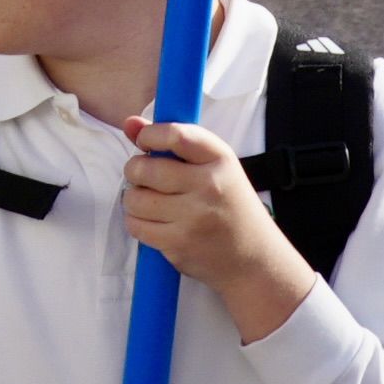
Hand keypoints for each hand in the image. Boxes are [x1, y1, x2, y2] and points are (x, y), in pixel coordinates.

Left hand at [115, 115, 314, 342]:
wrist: (254, 259)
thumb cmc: (230, 206)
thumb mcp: (214, 167)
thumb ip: (173, 142)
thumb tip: (130, 124)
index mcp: (220, 159)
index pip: (175, 135)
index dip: (149, 135)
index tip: (144, 142)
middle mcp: (208, 186)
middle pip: (146, 168)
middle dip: (134, 170)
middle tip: (143, 175)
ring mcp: (193, 217)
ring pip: (135, 198)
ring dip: (133, 198)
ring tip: (147, 199)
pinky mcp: (179, 244)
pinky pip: (136, 225)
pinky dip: (136, 221)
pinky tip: (151, 220)